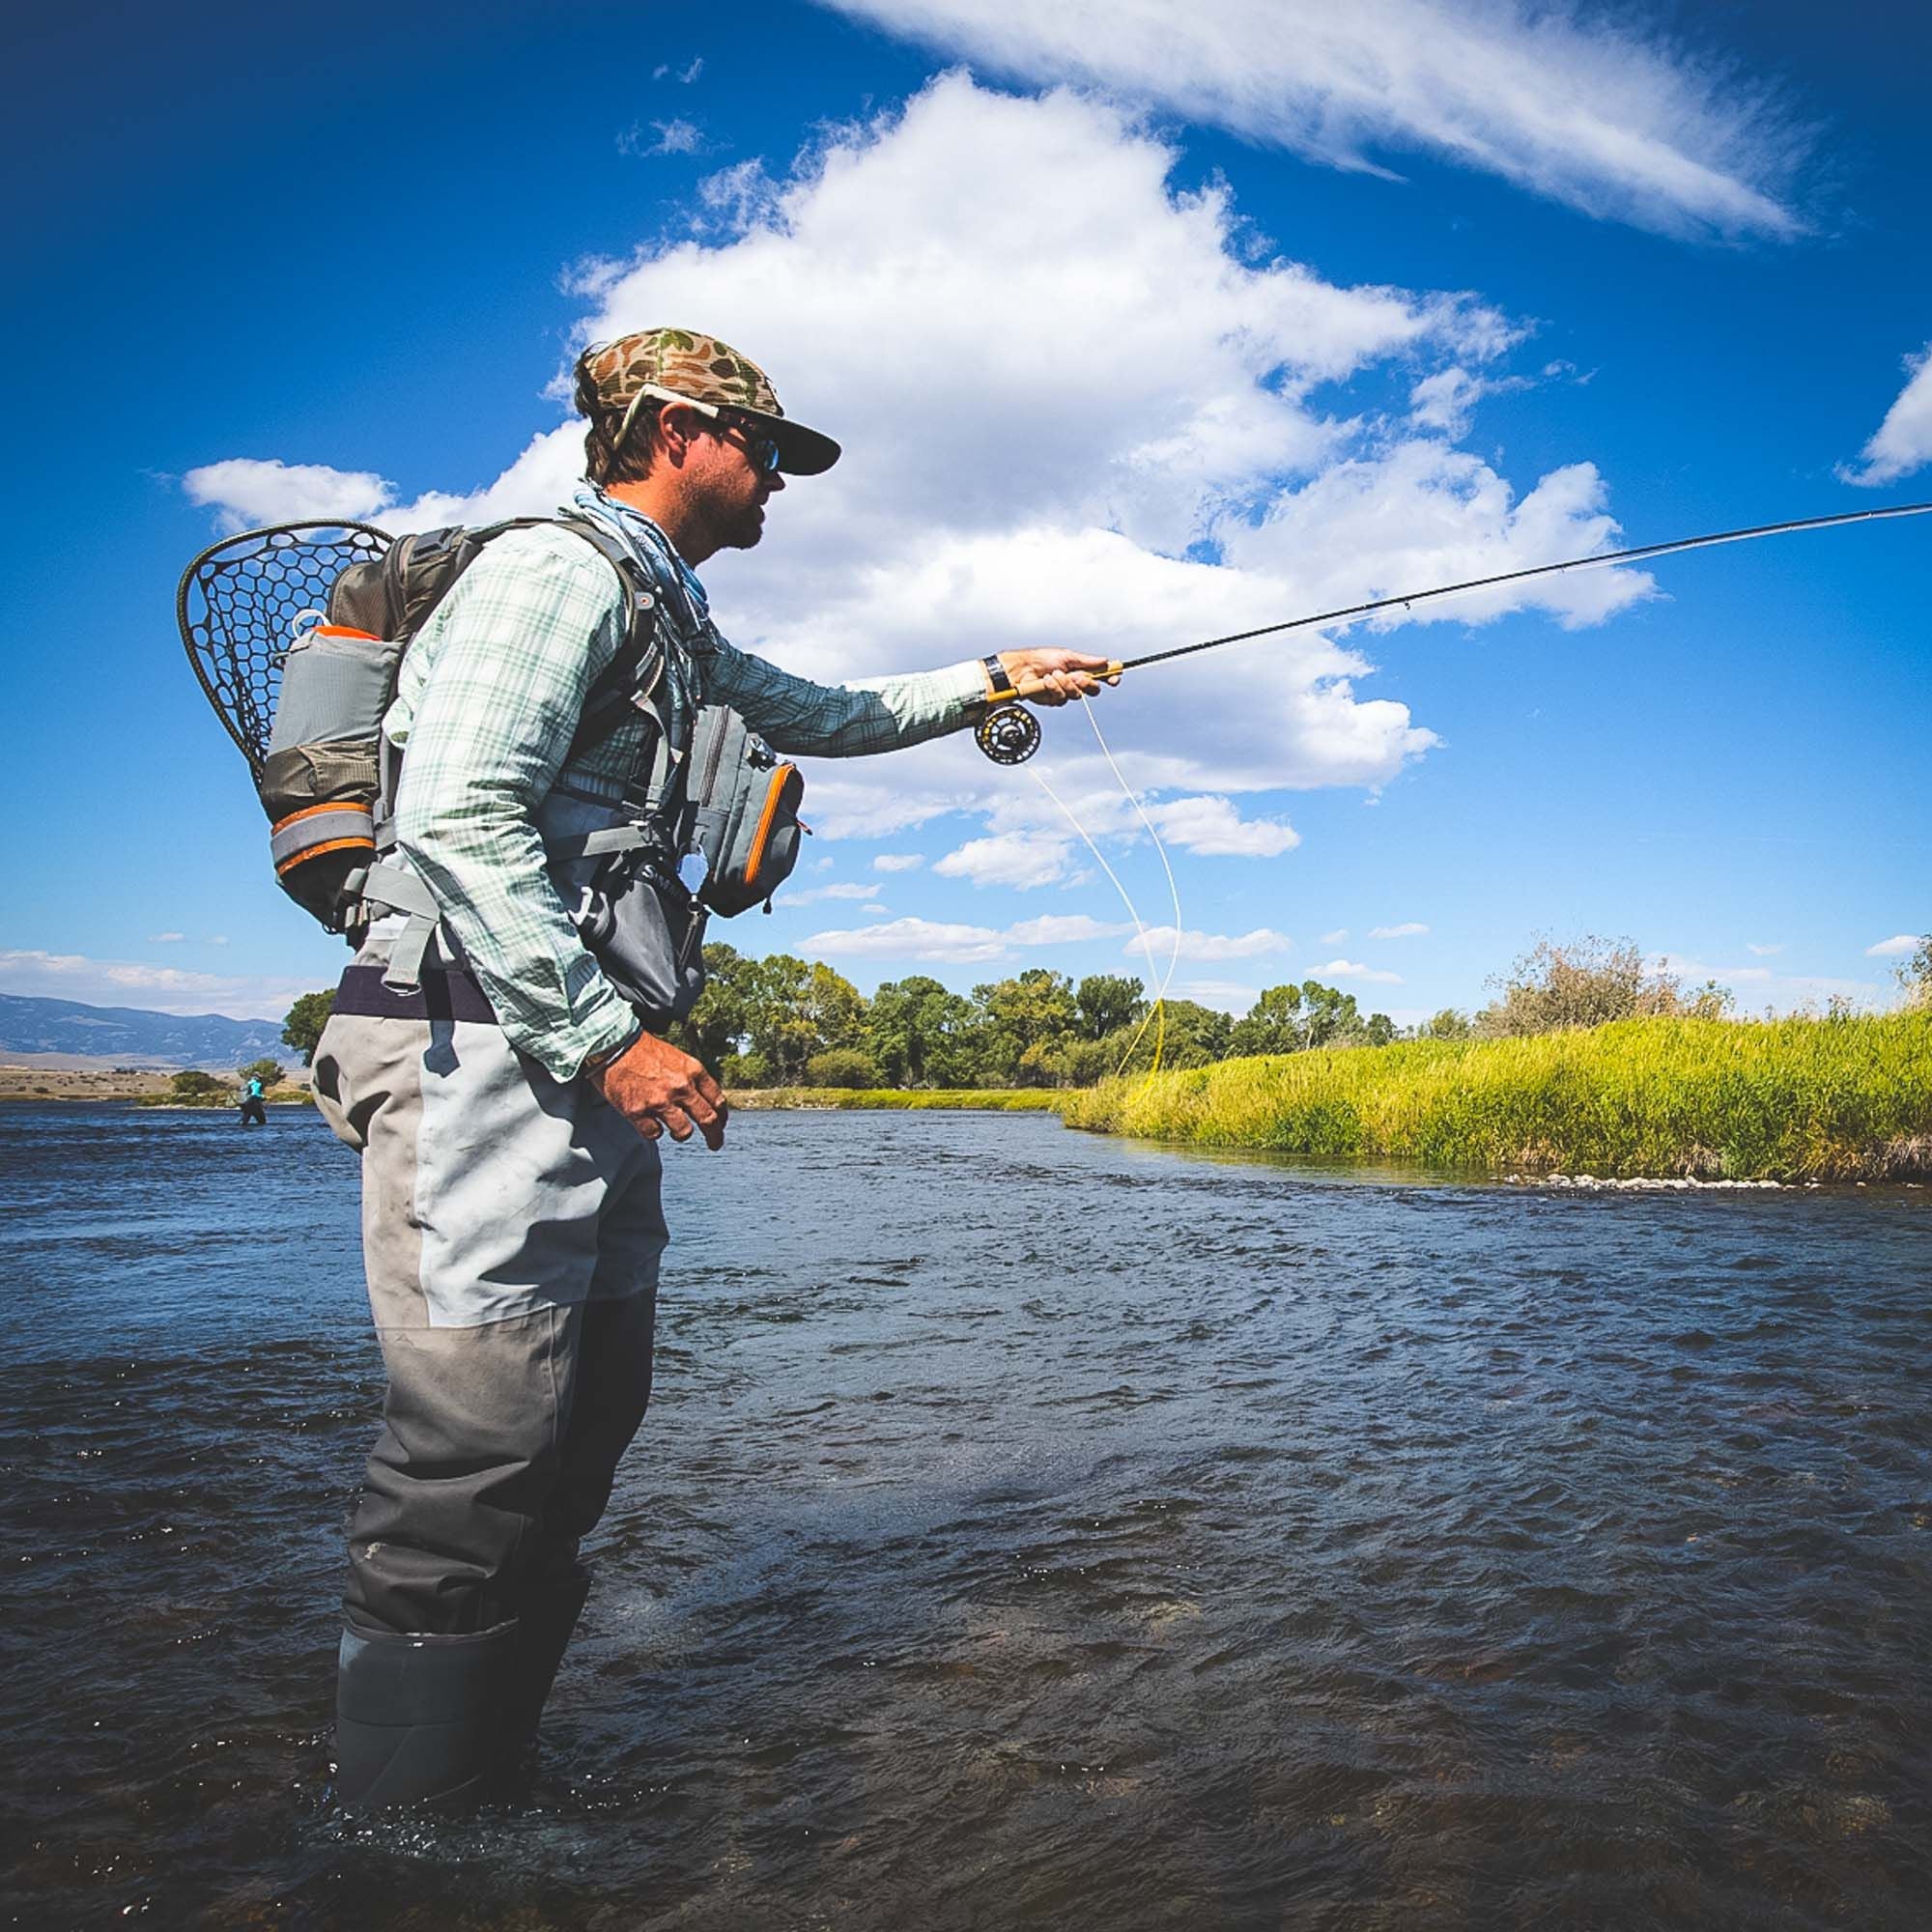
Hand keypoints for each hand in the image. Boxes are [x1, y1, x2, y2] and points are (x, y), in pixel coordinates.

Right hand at [590, 1030, 727, 1148]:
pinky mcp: (638, 1112)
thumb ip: (690, 1078)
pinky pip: (654, 1134)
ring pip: (683, 1132)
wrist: (612, 1044)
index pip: (717, 1099)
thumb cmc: (642, 1049)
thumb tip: (700, 1099)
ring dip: (681, 1134)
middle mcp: (680, 1087)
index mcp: (692, 1071)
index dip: (722, 1116)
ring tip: (676, 1132)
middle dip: (714, 1136)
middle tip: (715, 1144)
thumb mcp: (676, 1057)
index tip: (720, 1124)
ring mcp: (660, 1101)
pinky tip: (650, 1123)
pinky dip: (653, 1131)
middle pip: (707, 1119)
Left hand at [998, 648, 1119, 706]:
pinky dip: (1054, 688)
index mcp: (1080, 669)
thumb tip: (1105, 660)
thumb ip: (1087, 661)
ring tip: (1053, 674)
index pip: (1101, 676)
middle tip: (1076, 676)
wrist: (1022, 669)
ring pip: (1076, 695)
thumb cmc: (1041, 659)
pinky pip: (1062, 698)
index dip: (1110, 678)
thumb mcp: (1067, 656)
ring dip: (1065, 683)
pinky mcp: (1054, 700)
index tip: (1114, 678)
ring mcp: (1065, 692)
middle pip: (1093, 689)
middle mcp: (1075, 682)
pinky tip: (1046, 681)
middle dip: (1086, 682)